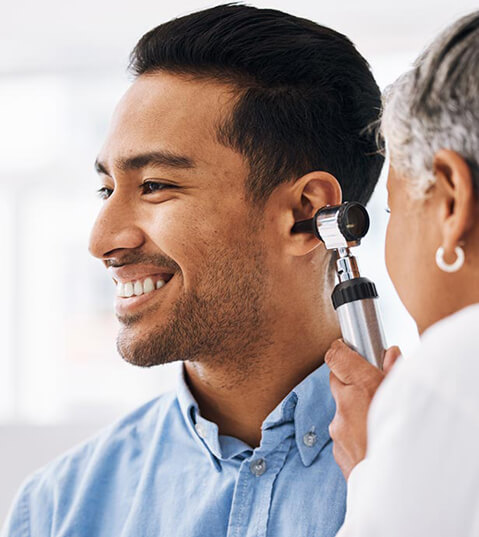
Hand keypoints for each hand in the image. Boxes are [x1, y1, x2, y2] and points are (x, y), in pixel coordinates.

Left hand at [324, 340, 400, 479]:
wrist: (400, 489)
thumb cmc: (409, 439)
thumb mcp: (408, 397)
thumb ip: (395, 372)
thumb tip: (390, 354)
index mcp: (363, 386)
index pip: (336, 356)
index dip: (339, 351)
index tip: (344, 349)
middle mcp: (345, 405)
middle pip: (336, 380)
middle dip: (349, 380)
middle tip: (368, 385)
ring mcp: (338, 428)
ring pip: (341, 409)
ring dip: (353, 410)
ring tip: (376, 420)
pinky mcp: (336, 449)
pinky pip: (342, 433)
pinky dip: (353, 432)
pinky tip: (371, 440)